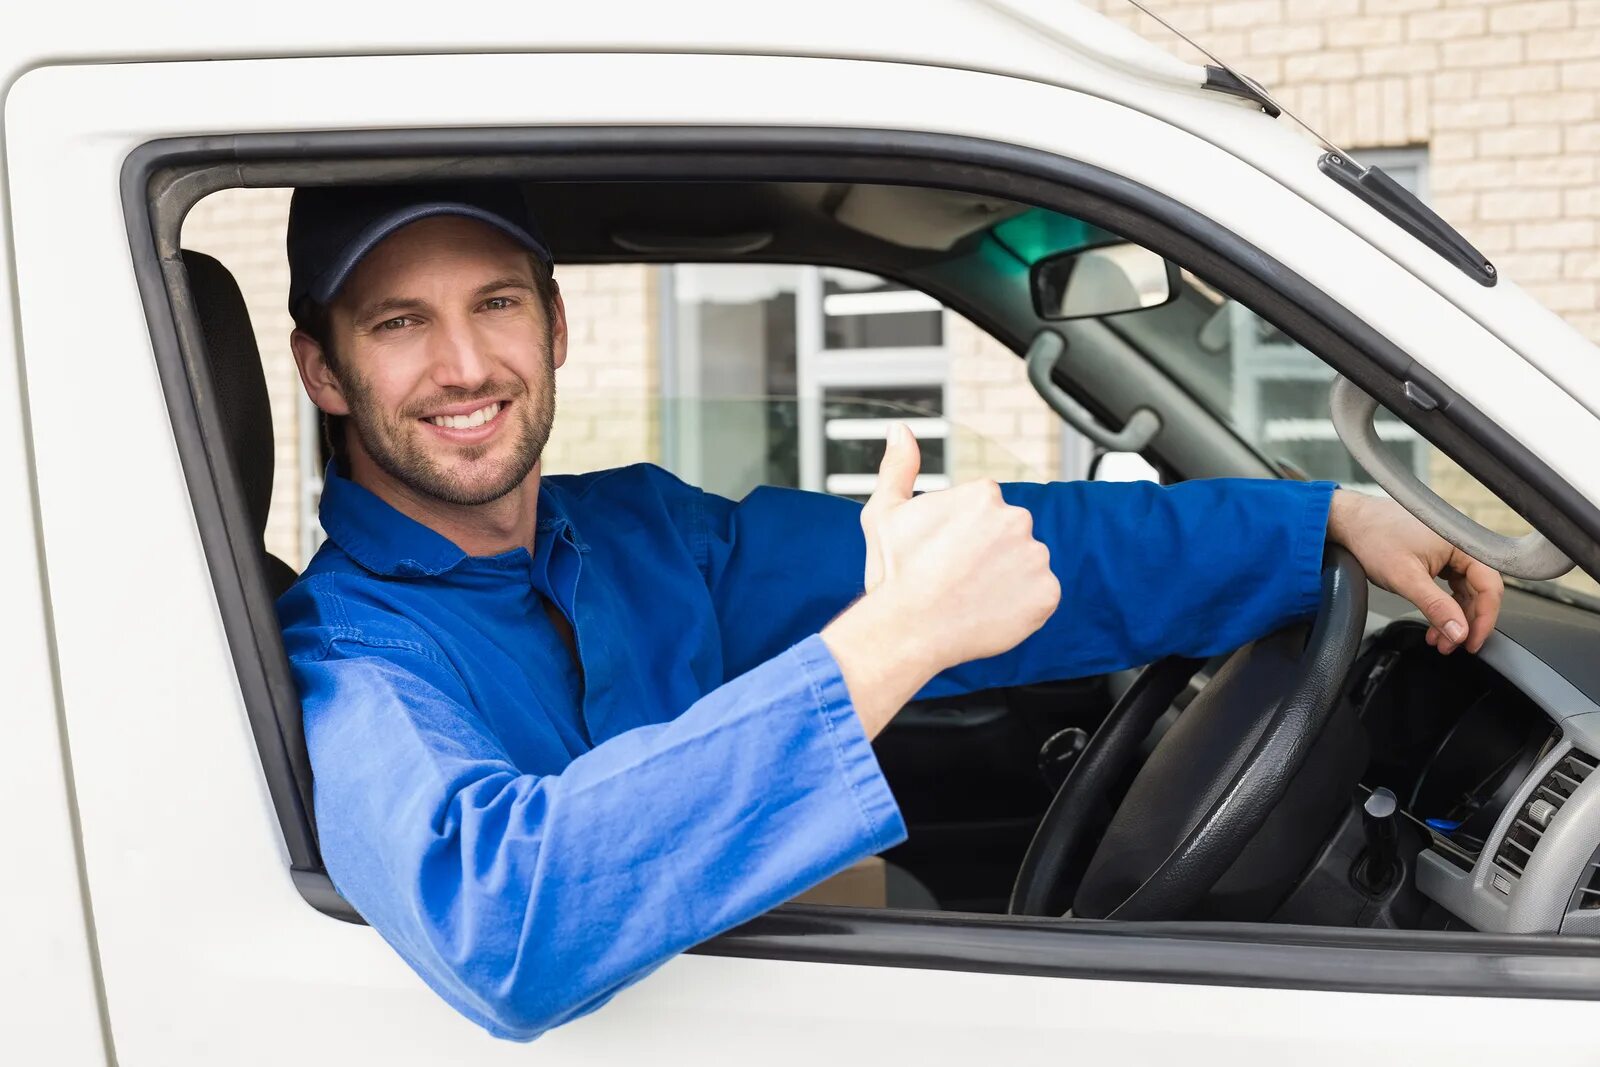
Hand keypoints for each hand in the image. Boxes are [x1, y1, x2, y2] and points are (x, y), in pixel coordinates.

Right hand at [824, 424, 1059, 734]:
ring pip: (1024, 565)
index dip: (960, 537)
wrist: (908, 630)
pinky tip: (988, 612)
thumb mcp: (885, 512)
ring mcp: (1035, 558)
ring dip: (1005, 579)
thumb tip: (900, 429)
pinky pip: (1039, 597)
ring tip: (970, 598)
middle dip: (987, 554)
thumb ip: (899, 466)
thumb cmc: (894, 573)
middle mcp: (1017, 518)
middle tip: (955, 579)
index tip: (943, 556)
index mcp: (984, 495)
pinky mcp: (1047, 595)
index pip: (984, 511)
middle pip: (1007, 536)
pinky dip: (1020, 607)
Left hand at [1326, 489, 1502, 654]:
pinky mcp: (1436, 556)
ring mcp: (1448, 550)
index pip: (1490, 587)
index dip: (1484, 619)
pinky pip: (1449, 585)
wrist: (1349, 521)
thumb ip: (1435, 606)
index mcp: (1463, 544)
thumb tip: (1459, 632)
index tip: (1472, 642)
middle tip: (1452, 646)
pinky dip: (1443, 605)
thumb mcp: (1405, 578)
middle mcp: (1461, 545)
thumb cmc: (1373, 537)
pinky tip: (1433, 621)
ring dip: (1453, 617)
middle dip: (1465, 622)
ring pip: (1463, 591)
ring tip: (1438, 639)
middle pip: (1478, 591)